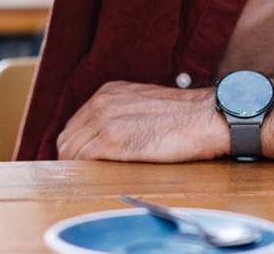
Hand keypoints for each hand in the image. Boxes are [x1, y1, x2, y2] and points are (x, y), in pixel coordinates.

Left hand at [56, 80, 229, 162]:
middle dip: (72, 158)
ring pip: (71, 150)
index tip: (84, 161)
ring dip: (77, 167)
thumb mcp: (144, 105)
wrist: (206, 117)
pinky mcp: (112, 140)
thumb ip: (122, 115)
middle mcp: (101, 102)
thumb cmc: (184, 117)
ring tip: (92, 180)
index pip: (75, 124)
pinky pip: (84, 159)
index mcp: (108, 93)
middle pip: (67, 137)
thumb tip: (110, 138)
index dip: (76, 146)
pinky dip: (86, 172)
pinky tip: (98, 179)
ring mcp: (105, 119)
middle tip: (85, 176)